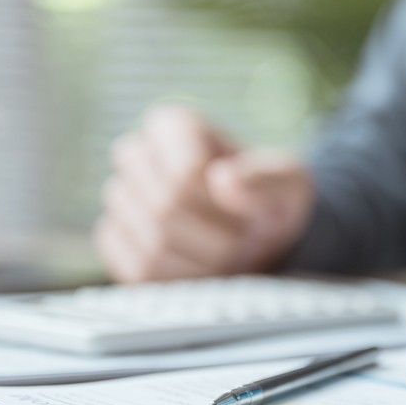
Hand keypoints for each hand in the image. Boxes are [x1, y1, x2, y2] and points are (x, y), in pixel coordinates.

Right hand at [95, 105, 314, 282]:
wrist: (260, 233)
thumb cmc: (272, 200)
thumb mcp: (288, 184)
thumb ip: (263, 180)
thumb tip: (223, 180)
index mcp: (174, 125)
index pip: (185, 171)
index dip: (220, 200)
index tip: (251, 206)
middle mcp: (137, 155)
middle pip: (166, 209)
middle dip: (219, 234)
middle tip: (247, 237)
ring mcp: (121, 199)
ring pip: (152, 244)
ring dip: (205, 260)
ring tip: (230, 251)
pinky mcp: (117, 240)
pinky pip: (138, 269)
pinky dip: (181, 278)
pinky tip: (205, 269)